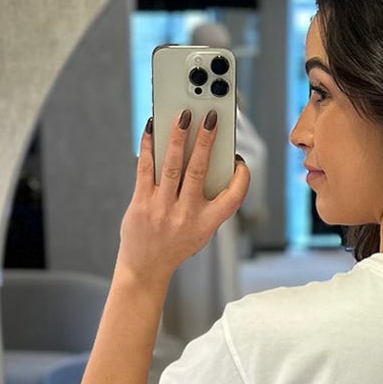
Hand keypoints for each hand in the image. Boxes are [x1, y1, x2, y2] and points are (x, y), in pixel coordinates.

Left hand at [116, 109, 250, 293]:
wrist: (145, 268)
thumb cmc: (176, 244)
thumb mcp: (201, 231)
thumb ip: (207, 201)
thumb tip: (201, 153)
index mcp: (207, 224)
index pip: (233, 198)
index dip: (241, 177)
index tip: (240, 161)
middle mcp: (186, 216)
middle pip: (199, 171)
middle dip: (206, 141)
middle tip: (210, 116)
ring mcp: (162, 209)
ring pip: (172, 165)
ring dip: (178, 137)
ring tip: (183, 115)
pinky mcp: (141, 203)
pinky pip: (145, 168)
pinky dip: (149, 145)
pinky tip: (152, 127)